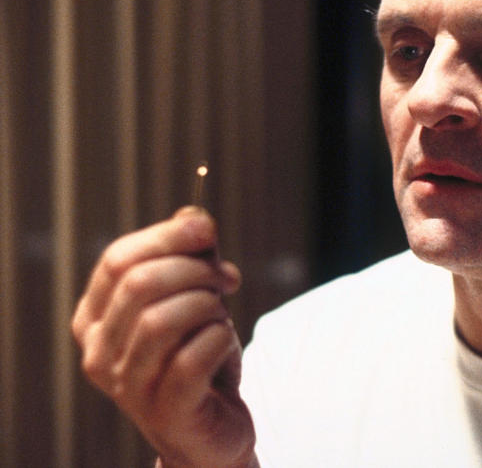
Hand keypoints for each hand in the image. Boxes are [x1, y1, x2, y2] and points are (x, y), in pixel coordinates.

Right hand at [72, 208, 256, 466]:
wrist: (212, 426)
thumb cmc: (197, 355)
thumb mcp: (194, 296)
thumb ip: (191, 255)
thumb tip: (195, 215)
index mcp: (94, 318)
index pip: (117, 260)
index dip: (167, 235)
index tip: (208, 230)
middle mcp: (98, 354)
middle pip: (140, 284)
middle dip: (195, 270)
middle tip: (226, 279)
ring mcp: (127, 386)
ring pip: (163, 320)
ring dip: (208, 306)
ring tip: (221, 316)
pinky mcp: (164, 411)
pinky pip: (192, 358)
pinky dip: (219, 338)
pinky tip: (224, 342)